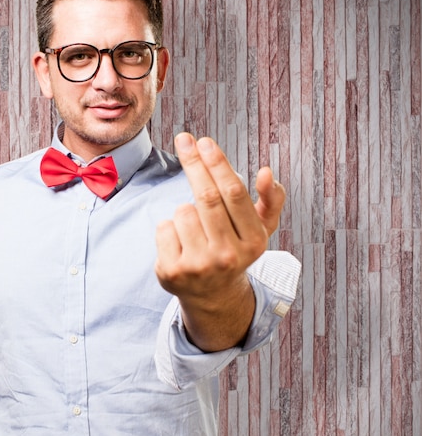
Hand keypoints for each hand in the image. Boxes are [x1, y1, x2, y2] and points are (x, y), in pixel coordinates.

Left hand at [154, 132, 285, 350]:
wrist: (212, 295)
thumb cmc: (235, 250)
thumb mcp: (259, 230)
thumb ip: (270, 200)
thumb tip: (267, 172)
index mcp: (253, 242)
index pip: (234, 193)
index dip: (217, 163)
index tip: (204, 140)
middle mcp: (227, 256)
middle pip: (206, 197)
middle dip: (194, 163)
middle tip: (184, 139)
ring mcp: (198, 266)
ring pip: (182, 211)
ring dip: (185, 209)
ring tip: (195, 228)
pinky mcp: (172, 272)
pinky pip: (164, 228)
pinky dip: (169, 227)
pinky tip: (180, 243)